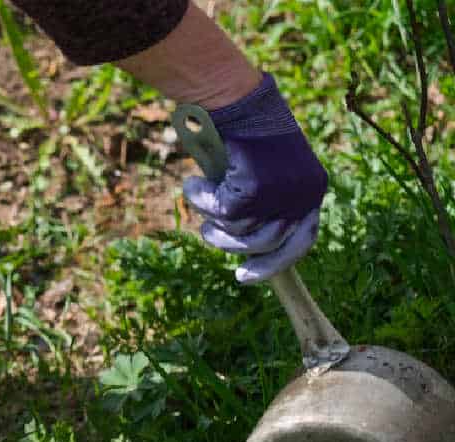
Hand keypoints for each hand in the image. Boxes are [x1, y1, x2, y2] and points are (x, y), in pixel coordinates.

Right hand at [183, 74, 326, 283]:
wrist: (236, 98)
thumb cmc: (245, 129)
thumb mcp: (266, 169)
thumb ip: (267, 203)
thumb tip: (248, 243)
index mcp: (313, 188)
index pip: (303, 240)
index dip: (274, 263)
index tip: (244, 275)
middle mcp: (305, 194)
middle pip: (268, 244)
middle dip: (233, 245)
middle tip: (210, 234)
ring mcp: (282, 194)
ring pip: (239, 232)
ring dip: (212, 217)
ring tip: (201, 192)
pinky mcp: (255, 190)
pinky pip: (220, 214)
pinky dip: (202, 199)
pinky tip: (194, 181)